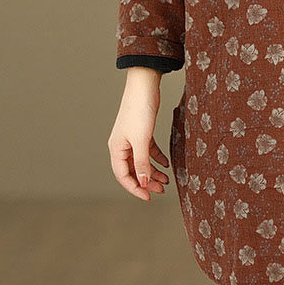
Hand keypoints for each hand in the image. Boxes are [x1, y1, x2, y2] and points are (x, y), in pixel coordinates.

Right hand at [107, 69, 169, 201]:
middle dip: (147, 182)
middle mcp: (122, 146)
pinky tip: (166, 163)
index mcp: (116, 149)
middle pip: (133, 170)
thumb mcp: (142, 140)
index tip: (149, 197)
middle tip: (162, 190)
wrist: (144, 86)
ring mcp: (132, 139)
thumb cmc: (139, 111)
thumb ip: (142, 163)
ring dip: (153, 171)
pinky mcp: (142, 131)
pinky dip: (157, 158)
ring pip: (142, 161)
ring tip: (167, 179)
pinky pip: (148, 150)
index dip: (136, 188)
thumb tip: (143, 183)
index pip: (124, 176)